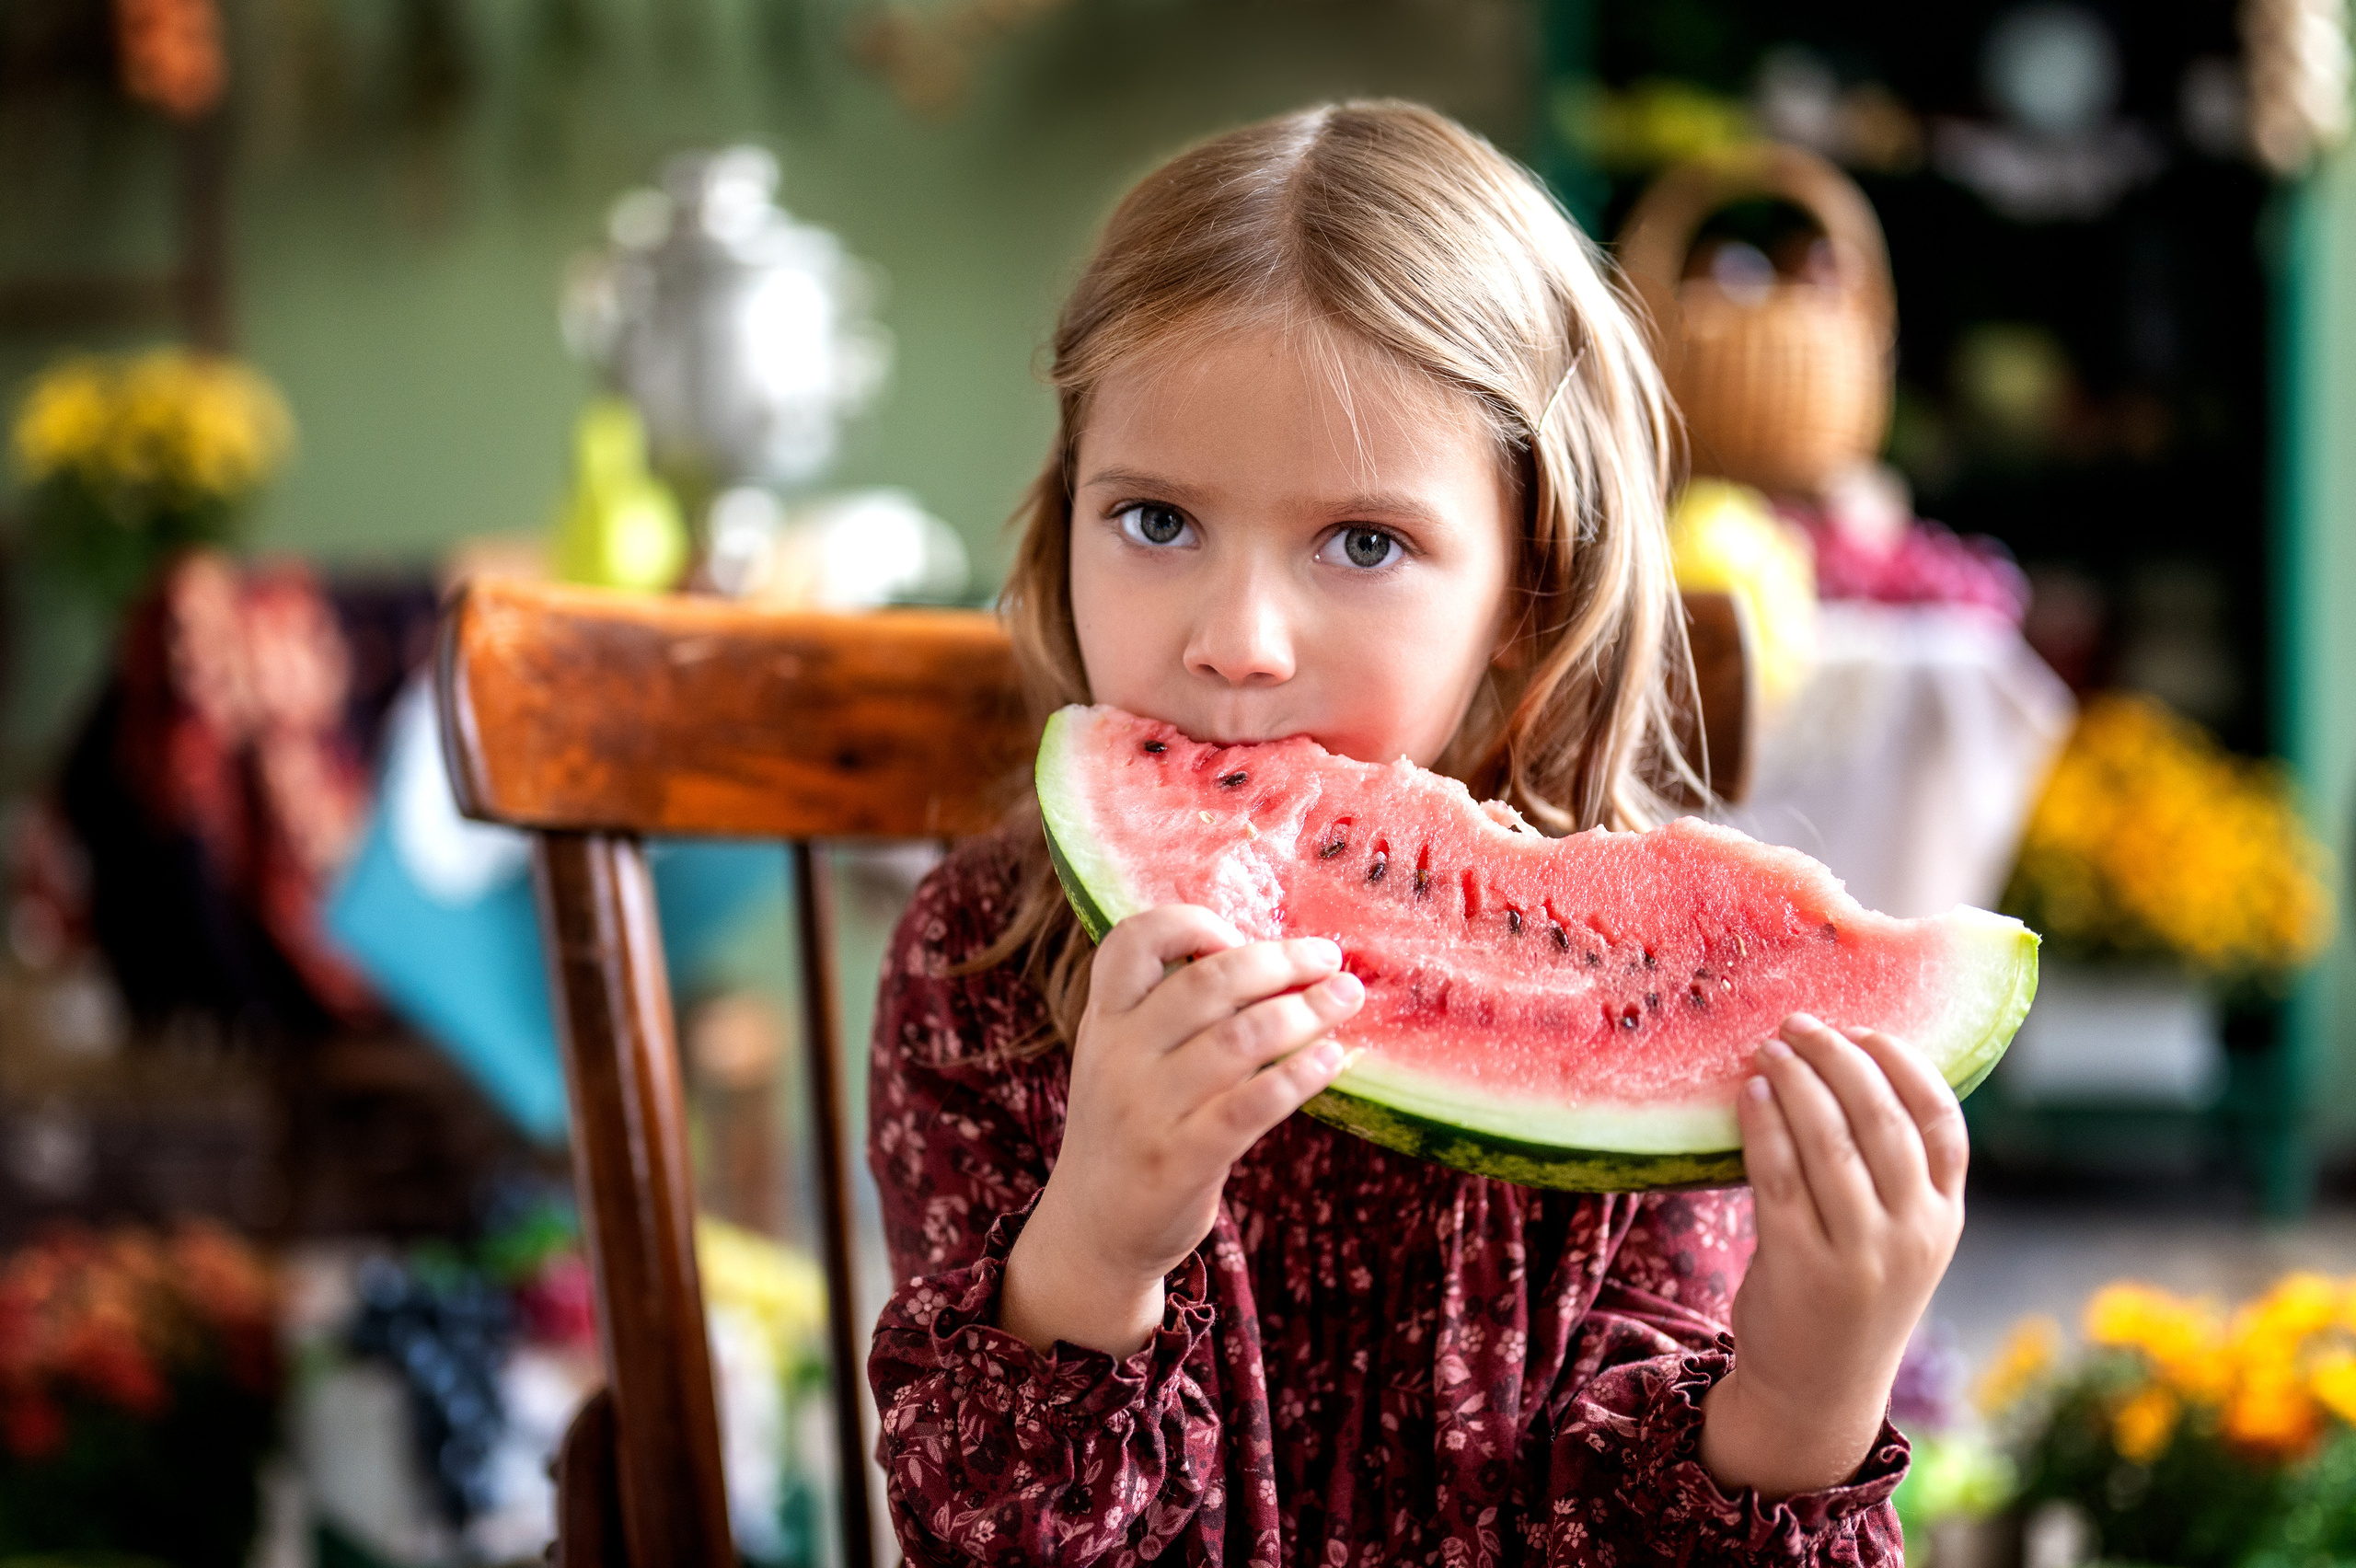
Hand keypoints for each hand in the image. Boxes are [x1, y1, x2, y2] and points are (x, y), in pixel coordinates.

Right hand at [1000, 905, 1364, 1356]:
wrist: (1093, 1228)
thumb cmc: (1129, 1127)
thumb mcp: (1125, 1057)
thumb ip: (1173, 1011)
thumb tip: (1274, 962)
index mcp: (1104, 1018)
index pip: (1132, 940)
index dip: (1192, 923)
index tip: (1240, 934)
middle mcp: (1118, 1055)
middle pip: (1209, 981)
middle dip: (1281, 962)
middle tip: (1329, 960)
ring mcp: (1147, 1109)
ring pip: (1241, 1038)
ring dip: (1306, 1011)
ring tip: (1345, 999)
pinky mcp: (1181, 1159)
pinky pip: (1252, 1105)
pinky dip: (1299, 1075)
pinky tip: (1332, 1059)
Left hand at [1701, 1014, 1968, 1498]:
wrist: (1817, 1389)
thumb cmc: (1852, 1294)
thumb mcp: (1901, 1240)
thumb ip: (1897, 1174)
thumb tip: (1853, 1068)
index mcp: (1945, 1220)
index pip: (1943, 1123)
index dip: (1905, 1064)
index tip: (1865, 1028)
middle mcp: (1912, 1235)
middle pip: (1882, 1120)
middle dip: (1839, 1058)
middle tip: (1799, 1024)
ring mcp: (1859, 1254)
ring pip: (1829, 1141)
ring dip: (1796, 1082)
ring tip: (1769, 1048)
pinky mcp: (1800, 1265)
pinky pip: (1778, 1177)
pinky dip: (1764, 1126)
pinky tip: (1748, 1094)